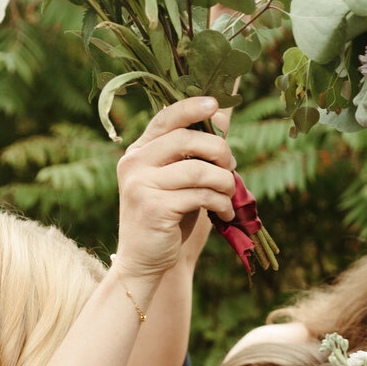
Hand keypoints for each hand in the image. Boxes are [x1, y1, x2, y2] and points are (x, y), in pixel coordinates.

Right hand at [111, 97, 235, 295]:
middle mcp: (134, 163)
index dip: (192, 107)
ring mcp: (140, 185)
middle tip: (232, 166)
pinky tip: (224, 213)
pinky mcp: (153, 208)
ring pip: (197, 170)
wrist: (145, 262)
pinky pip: (199, 195)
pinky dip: (220, 203)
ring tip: (230, 195)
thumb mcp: (181, 181)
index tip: (216, 103)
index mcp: (139, 151)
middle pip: (186, 139)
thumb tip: (223, 114)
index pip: (166, 118)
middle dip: (218, 150)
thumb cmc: (168, 220)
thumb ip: (195, 152)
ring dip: (224, 182)